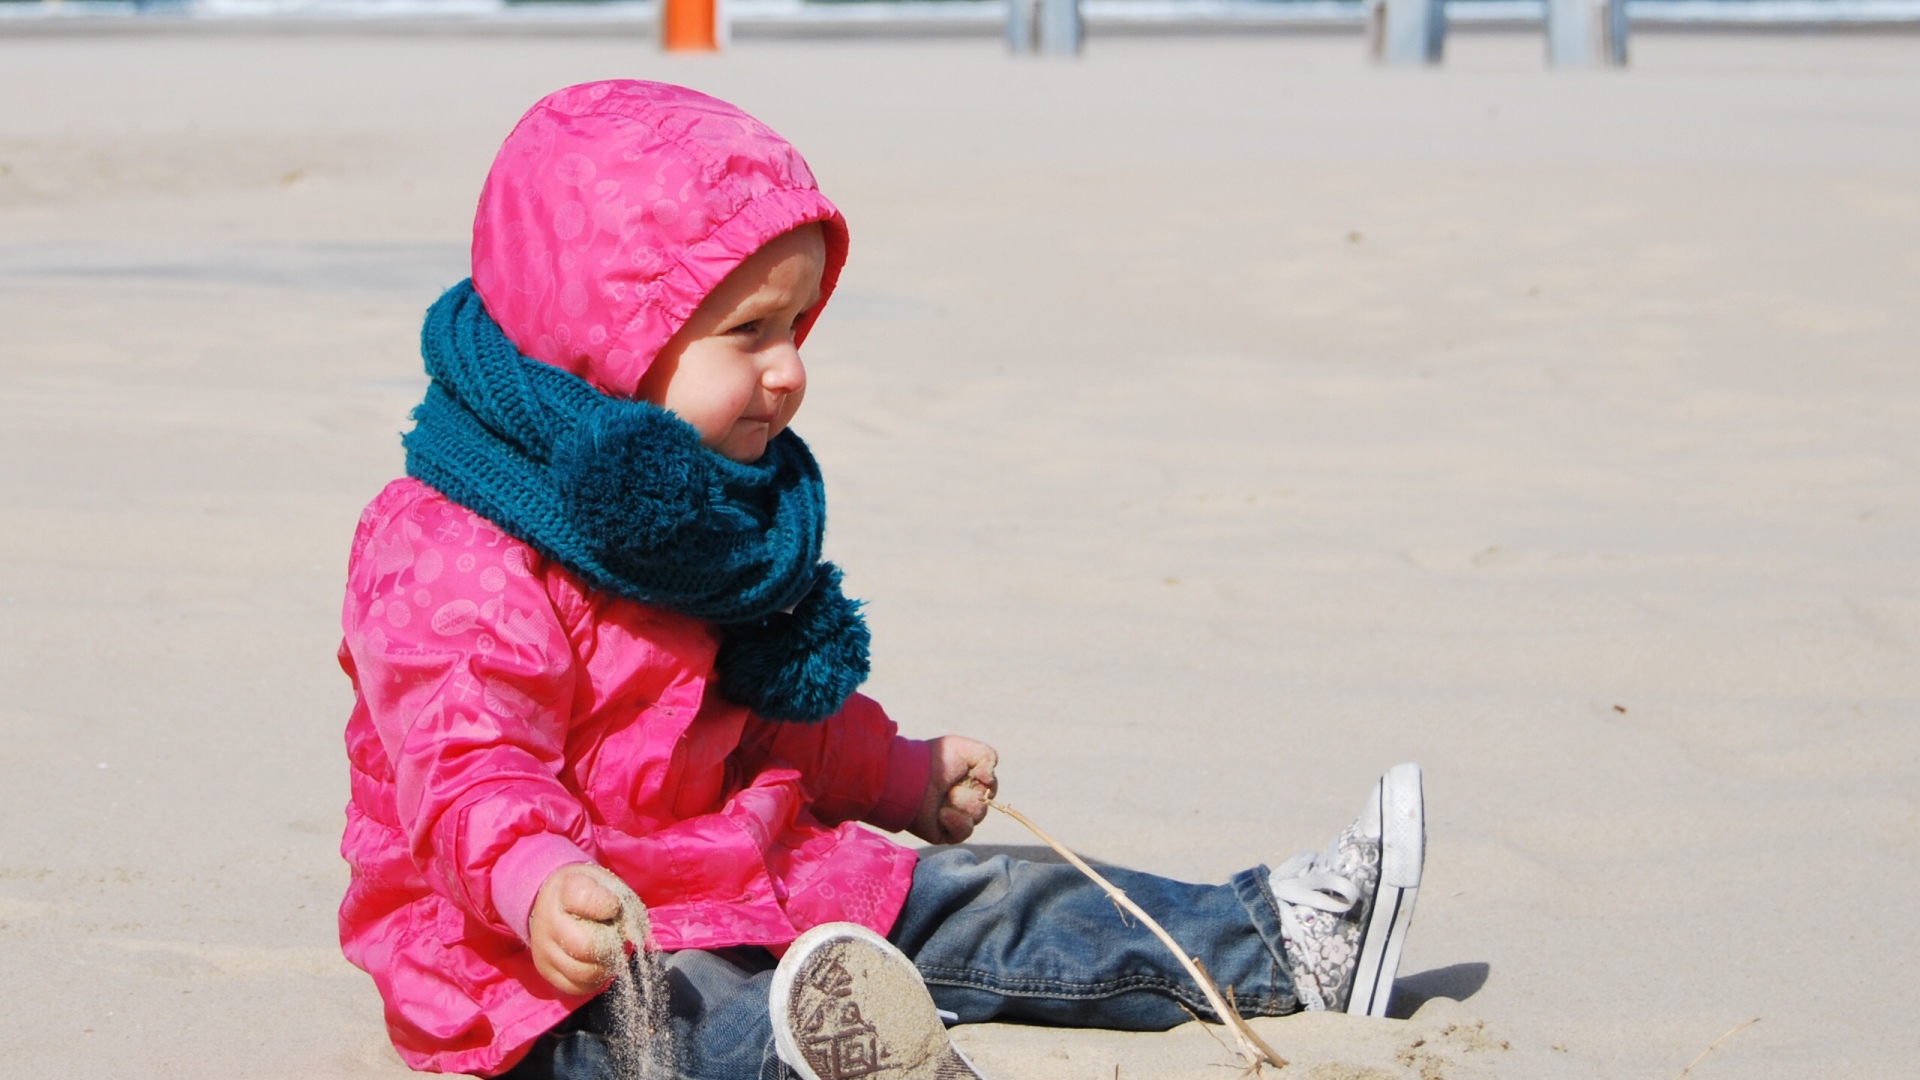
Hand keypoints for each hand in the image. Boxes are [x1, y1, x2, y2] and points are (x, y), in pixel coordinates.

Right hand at [528, 863, 628, 995]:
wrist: (552, 901)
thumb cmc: (589, 891)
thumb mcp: (608, 886)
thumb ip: (625, 906)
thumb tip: (634, 936)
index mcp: (565, 891)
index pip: (586, 899)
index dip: (608, 905)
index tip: (613, 906)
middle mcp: (549, 921)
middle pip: (584, 945)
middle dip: (610, 945)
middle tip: (615, 938)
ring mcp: (544, 949)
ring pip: (582, 972)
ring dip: (605, 966)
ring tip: (609, 953)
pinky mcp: (546, 971)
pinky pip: (575, 987)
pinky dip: (594, 980)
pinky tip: (598, 964)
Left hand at [909, 735, 998, 844]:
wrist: (910, 776)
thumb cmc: (936, 759)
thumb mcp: (965, 748)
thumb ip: (988, 757)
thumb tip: (990, 781)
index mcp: (968, 782)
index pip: (990, 788)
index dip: (986, 782)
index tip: (976, 773)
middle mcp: (962, 800)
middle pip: (985, 804)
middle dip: (971, 794)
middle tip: (952, 787)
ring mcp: (954, 817)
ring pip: (977, 817)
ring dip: (963, 804)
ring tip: (946, 796)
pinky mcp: (945, 833)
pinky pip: (963, 834)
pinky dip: (956, 822)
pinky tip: (943, 813)